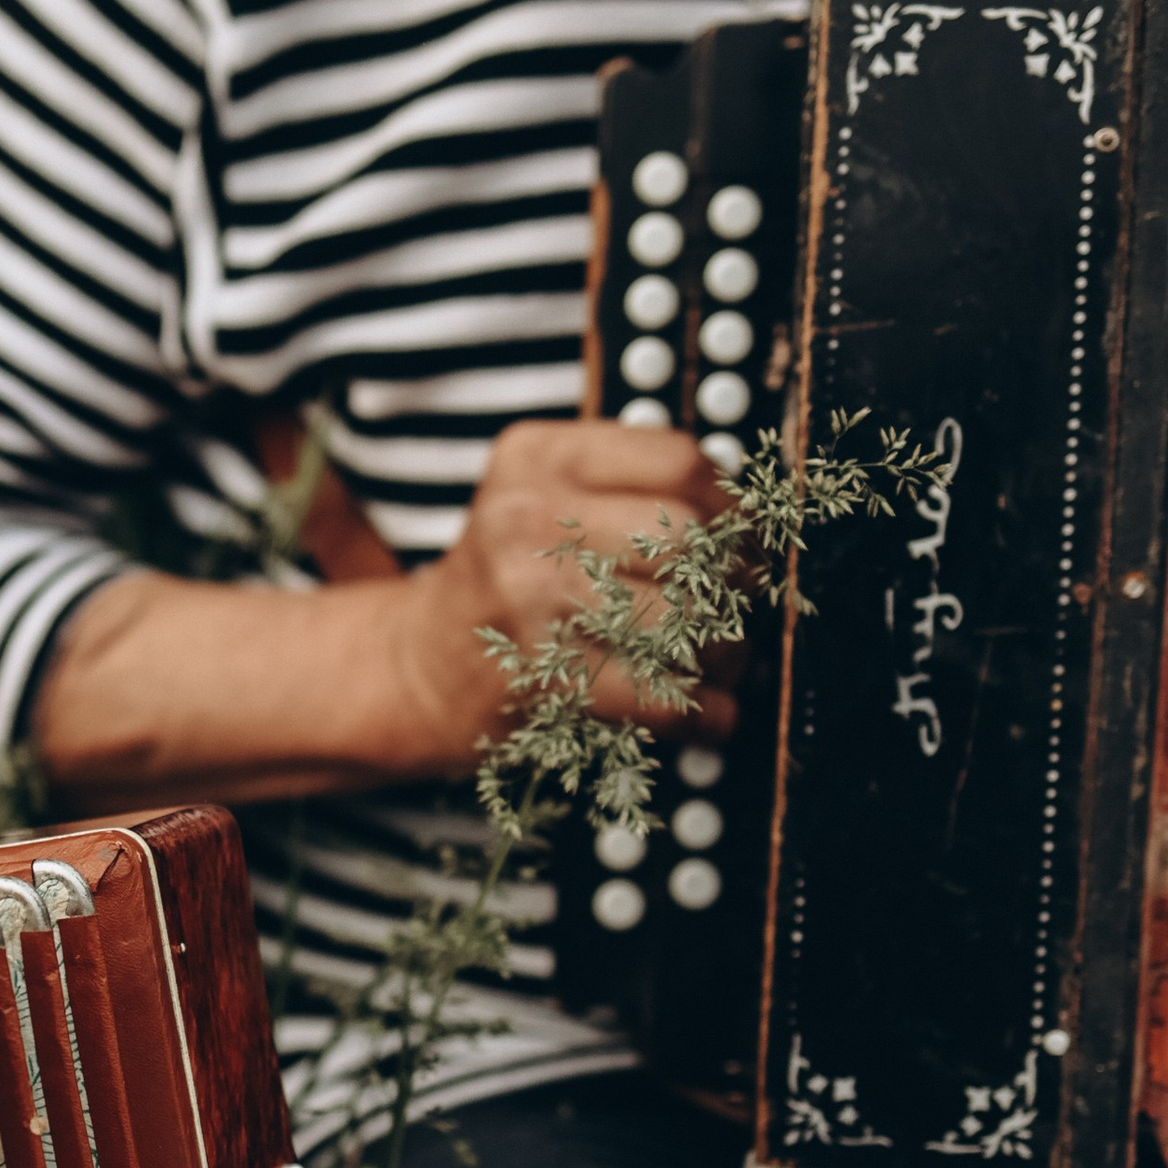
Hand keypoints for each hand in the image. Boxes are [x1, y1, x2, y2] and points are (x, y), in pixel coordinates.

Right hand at [384, 417, 729, 772]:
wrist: (415, 667)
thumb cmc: (504, 581)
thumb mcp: (539, 496)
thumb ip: (628, 485)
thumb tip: (751, 518)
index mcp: (538, 456)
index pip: (680, 461)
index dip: (730, 507)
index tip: (734, 539)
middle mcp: (527, 517)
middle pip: (689, 539)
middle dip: (732, 580)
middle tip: (732, 605)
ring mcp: (532, 598)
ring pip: (686, 617)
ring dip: (726, 651)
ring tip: (718, 658)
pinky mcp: (544, 678)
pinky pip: (667, 695)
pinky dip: (709, 712)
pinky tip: (709, 712)